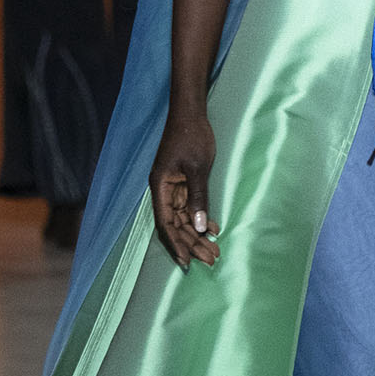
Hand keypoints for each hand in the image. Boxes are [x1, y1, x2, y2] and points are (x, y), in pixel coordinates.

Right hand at [149, 110, 220, 267]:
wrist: (190, 113)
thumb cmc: (191, 136)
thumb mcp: (197, 168)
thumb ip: (198, 197)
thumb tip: (198, 227)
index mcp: (160, 187)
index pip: (165, 223)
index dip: (175, 244)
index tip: (186, 262)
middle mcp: (163, 190)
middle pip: (176, 224)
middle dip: (192, 243)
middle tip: (211, 259)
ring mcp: (173, 187)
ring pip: (184, 217)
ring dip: (197, 234)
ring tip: (214, 250)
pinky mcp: (183, 182)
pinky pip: (190, 206)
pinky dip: (201, 218)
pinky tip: (213, 229)